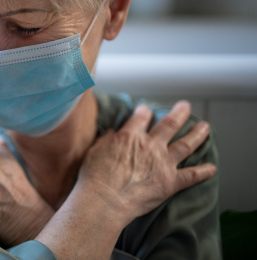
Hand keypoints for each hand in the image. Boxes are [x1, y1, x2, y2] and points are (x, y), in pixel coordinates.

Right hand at [75, 100, 216, 225]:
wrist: (104, 200)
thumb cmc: (94, 177)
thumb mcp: (95, 150)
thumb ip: (106, 139)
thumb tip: (111, 132)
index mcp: (130, 136)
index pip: (142, 117)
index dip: (145, 111)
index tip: (146, 109)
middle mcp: (150, 146)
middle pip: (169, 124)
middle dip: (179, 113)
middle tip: (186, 106)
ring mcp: (163, 163)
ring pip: (185, 144)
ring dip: (197, 135)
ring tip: (205, 127)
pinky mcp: (170, 182)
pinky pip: (191, 175)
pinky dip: (203, 171)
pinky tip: (212, 168)